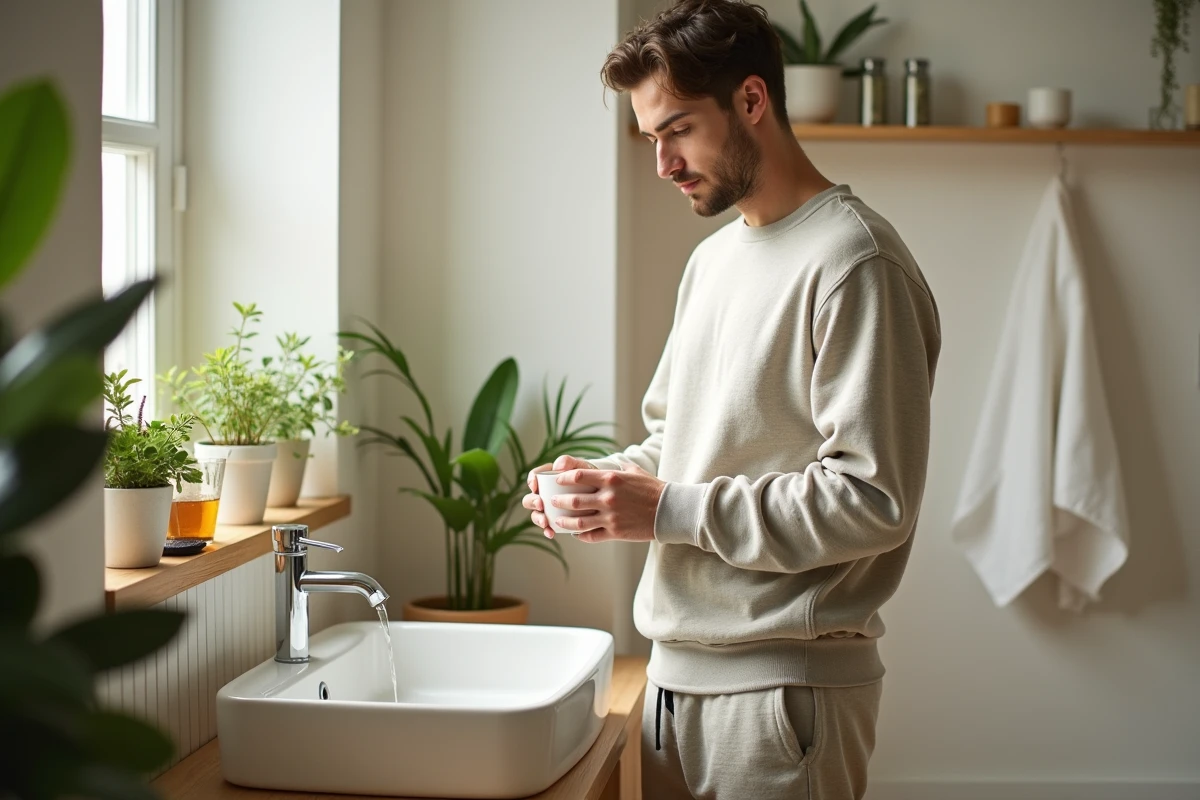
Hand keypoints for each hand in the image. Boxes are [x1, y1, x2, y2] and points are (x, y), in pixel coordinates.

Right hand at [523, 455, 595, 537]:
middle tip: (540, 504)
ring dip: (537, 519)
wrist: (601, 491)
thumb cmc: (589, 476)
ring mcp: (549, 508)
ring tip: (545, 522)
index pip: (534, 477)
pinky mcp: (555, 520)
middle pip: (530, 498)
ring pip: (536, 514)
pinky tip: (551, 533)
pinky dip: (547, 530)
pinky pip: (547, 526)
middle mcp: (544, 493)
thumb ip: (570, 462)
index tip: (535, 485)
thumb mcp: (582, 467)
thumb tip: (557, 467)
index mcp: (547, 478)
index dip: (531, 481)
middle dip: (532, 502)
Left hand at [546, 462, 664, 543]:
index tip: (557, 482)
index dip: (563, 480)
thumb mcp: (635, 472)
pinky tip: (576, 534)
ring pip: (578, 521)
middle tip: (551, 502)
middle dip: (558, 502)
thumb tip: (615, 463)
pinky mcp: (615, 532)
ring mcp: (610, 516)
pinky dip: (580, 535)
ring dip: (564, 522)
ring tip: (557, 521)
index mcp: (611, 479)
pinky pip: (591, 536)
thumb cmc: (653, 489)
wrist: (670, 510)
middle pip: (573, 500)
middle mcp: (608, 498)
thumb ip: (621, 468)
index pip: (578, 477)